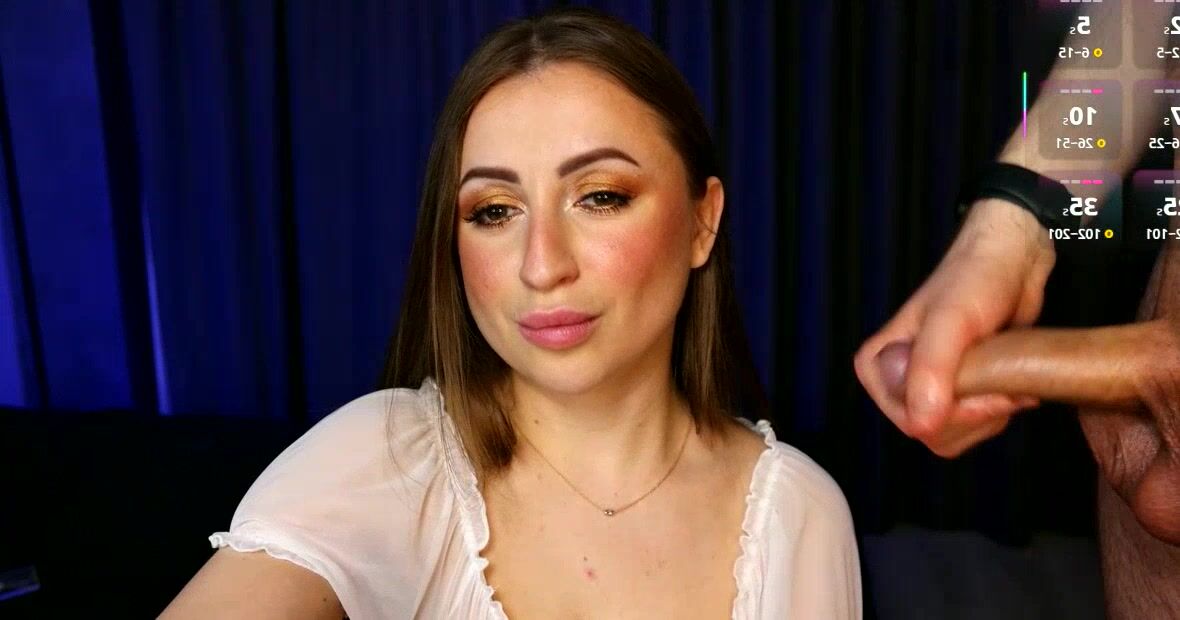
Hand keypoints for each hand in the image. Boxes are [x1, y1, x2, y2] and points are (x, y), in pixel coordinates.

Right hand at [854, 198, 1055, 456]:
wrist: (1012, 261)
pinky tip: (1010, 384)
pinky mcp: (956, 395)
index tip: (986, 379)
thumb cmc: (974, 281)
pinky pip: (973, 429)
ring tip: (1005, 373)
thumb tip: (921, 425)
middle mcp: (895, 383)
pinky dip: (998, 412)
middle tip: (1000, 375)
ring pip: (955, 436)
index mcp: (877, 367)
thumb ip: (931, 369)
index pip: (911, 421)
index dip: (955, 411)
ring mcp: (925, 390)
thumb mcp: (951, 321)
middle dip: (976, 412)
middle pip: (933, 433)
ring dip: (991, 412)